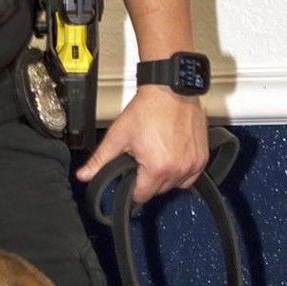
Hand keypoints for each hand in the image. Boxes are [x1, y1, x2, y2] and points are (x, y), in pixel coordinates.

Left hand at [75, 86, 209, 204]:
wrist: (170, 90)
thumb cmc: (148, 109)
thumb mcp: (118, 135)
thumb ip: (100, 159)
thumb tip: (85, 175)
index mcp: (157, 167)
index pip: (142, 195)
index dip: (132, 188)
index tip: (131, 178)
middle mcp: (178, 168)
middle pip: (158, 191)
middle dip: (148, 180)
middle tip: (143, 159)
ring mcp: (192, 163)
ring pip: (175, 185)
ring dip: (166, 177)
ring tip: (158, 156)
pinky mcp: (202, 157)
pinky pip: (191, 176)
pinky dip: (182, 171)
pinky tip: (172, 157)